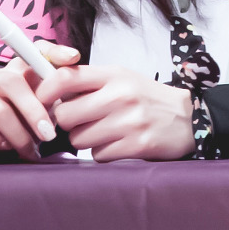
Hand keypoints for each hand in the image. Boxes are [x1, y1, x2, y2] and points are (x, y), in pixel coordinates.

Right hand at [0, 41, 81, 160]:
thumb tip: (74, 98)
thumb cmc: (23, 119)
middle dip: (34, 111)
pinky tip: (8, 147)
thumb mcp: (43, 105)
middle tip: (49, 135)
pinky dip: (0, 143)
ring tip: (31, 150)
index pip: (37, 50)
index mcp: (21, 69)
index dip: (55, 51)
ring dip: (20, 136)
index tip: (73, 59)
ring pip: (0, 112)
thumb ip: (56, 97)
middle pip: (13, 83)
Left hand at [36, 65, 193, 161]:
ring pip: (79, 139)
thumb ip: (89, 82)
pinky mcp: (137, 145)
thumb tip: (47, 90)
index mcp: (114, 74)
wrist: (188, 117)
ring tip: (105, 132)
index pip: (66, 77)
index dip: (45, 91)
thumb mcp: (121, 78)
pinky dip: (104, 153)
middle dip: (67, 124)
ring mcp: (129, 121)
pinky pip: (98, 155)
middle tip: (80, 122)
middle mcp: (121, 94)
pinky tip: (119, 144)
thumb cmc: (146, 97)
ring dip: (86, 140)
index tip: (40, 101)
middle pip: (65, 115)